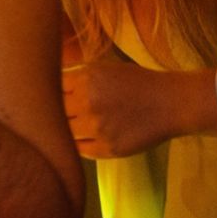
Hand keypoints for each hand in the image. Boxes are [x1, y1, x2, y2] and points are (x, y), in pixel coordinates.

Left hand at [61, 58, 214, 157]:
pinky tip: (87, 137)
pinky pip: (80, 150)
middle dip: (56, 112)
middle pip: (54, 112)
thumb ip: (75, 75)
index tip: (52, 96)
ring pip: (65, 132)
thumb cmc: (136, 83)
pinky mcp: (108, 148)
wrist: (171, 103)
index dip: (50, 93)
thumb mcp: (103, 68)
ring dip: (68, 129)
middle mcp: (88, 102)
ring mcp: (98, 128)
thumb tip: (45, 82)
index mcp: (86, 79)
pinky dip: (79, 144)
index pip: (51, 89)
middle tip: (62, 113)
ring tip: (77, 125)